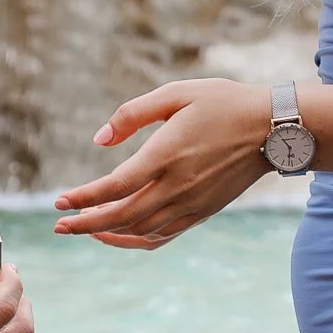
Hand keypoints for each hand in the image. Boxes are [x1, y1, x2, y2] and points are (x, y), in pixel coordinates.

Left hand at [52, 79, 271, 248]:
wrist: (273, 129)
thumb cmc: (223, 103)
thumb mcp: (176, 93)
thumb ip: (133, 114)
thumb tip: (99, 140)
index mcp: (167, 155)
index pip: (115, 187)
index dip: (83, 198)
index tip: (59, 201)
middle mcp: (178, 186)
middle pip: (122, 217)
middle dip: (86, 224)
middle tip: (59, 224)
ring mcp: (192, 204)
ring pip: (141, 231)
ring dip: (108, 233)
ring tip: (84, 228)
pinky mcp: (203, 212)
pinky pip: (163, 236)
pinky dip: (136, 240)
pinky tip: (119, 234)